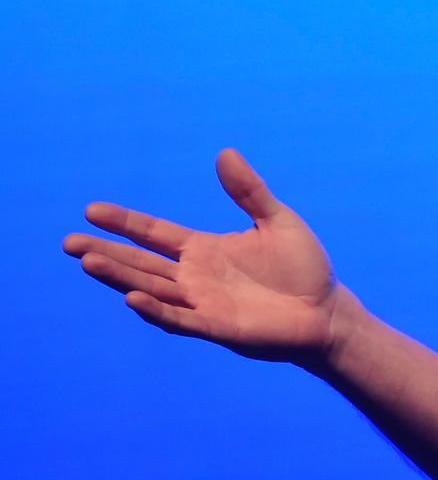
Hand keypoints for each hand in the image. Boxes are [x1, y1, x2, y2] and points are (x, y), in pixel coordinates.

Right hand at [63, 149, 349, 367]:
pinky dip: (156, 310)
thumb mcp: (277, 220)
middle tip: (68, 242)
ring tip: (88, 262)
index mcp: (205, 249)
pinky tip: (132, 298)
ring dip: (120, 277)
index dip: (124, 223)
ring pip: (151, 289)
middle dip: (106, 253)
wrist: (327, 312)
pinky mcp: (217, 327)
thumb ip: (249, 191)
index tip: (91, 210)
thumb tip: (225, 153)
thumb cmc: (303, 268)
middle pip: (141, 262)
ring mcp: (203, 303)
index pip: (154, 233)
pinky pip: (180, 319)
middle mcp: (195, 277)